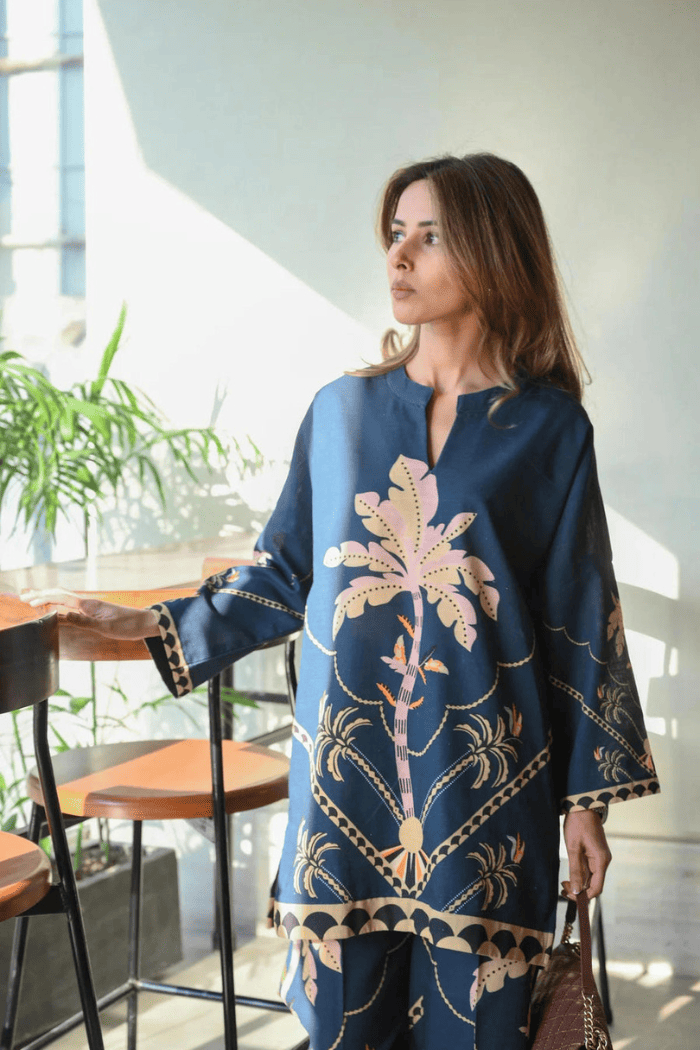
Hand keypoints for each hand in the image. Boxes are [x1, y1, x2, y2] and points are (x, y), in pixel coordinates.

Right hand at [20, 589, 160, 639]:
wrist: (147, 623)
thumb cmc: (129, 625)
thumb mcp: (106, 628)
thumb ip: (83, 622)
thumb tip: (61, 615)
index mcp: (89, 606)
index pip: (62, 598)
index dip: (45, 598)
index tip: (29, 600)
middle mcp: (89, 604)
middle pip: (61, 596)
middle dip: (43, 595)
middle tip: (25, 596)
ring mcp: (93, 608)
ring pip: (66, 600)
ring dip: (50, 599)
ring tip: (35, 599)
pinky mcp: (97, 613)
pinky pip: (73, 607)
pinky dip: (61, 605)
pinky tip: (57, 609)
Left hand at [562, 809, 611, 899]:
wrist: (582, 806)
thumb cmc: (577, 824)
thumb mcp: (573, 847)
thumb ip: (576, 870)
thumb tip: (577, 891)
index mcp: (601, 861)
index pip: (597, 888)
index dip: (584, 896)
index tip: (569, 895)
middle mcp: (603, 861)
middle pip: (593, 884)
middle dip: (579, 889)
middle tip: (563, 887)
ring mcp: (600, 857)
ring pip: (590, 877)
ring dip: (578, 882)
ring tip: (564, 882)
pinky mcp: (595, 853)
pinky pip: (589, 869)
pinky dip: (580, 873)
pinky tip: (570, 874)